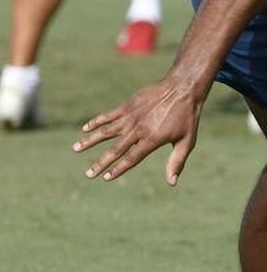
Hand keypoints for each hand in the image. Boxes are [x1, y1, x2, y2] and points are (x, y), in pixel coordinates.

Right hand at [72, 76, 205, 184]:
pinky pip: (108, 115)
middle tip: (88, 174)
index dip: (119, 169)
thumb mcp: (187, 141)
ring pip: (106, 131)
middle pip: (116, 149)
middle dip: (101, 163)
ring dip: (90, 141)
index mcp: (152, 139)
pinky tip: (85, 128)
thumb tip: (172, 183)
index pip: (131, 158)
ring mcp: (131, 117)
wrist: (183, 88)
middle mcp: (138, 129)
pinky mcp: (128, 105)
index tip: (106, 177)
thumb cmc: (187, 116)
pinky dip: (96, 121)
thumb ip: (176, 162)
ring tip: (75, 149)